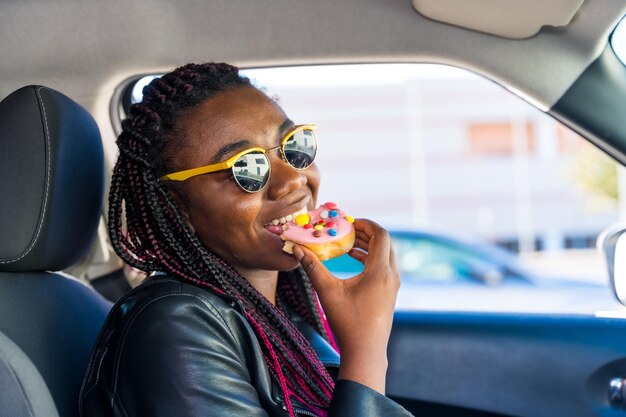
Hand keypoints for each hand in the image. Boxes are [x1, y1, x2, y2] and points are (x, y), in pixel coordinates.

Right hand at [292, 219, 399, 392]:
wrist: (366, 352)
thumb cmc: (347, 322)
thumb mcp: (327, 292)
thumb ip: (312, 267)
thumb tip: (297, 248)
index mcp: (380, 271)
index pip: (381, 235)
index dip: (366, 224)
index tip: (349, 221)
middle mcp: (391, 275)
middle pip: (384, 243)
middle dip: (366, 233)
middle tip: (347, 230)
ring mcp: (393, 285)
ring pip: (385, 255)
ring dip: (368, 246)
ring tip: (347, 244)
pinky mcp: (390, 293)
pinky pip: (384, 266)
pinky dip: (371, 258)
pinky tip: (353, 261)